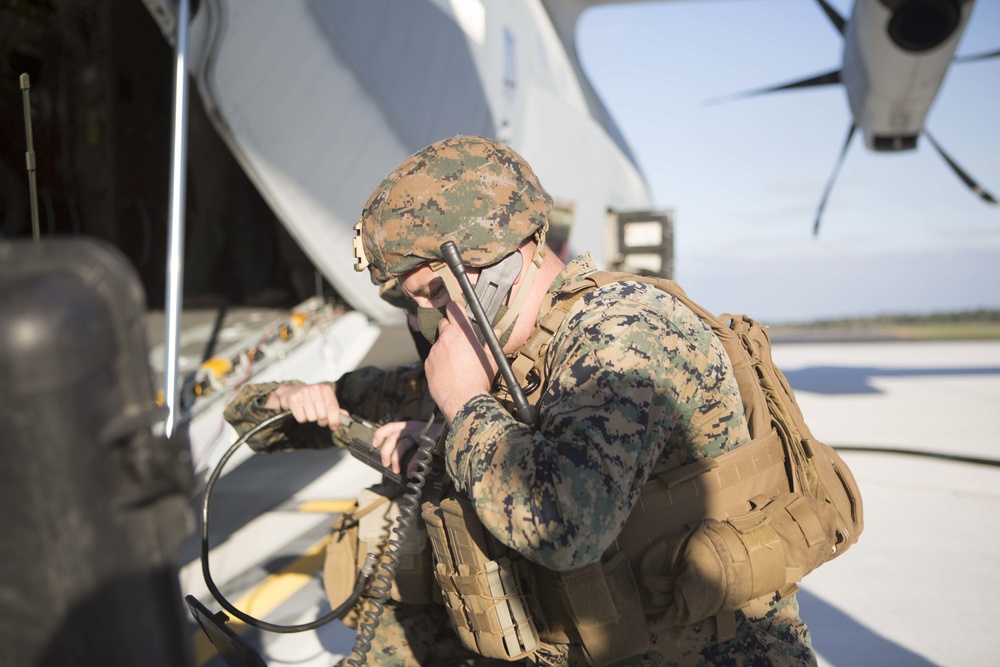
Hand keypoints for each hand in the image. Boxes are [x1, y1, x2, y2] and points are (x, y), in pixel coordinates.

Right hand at [264, 383, 340, 428]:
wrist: (289, 392)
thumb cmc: (309, 398)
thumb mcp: (323, 400)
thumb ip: (334, 409)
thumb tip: (346, 417)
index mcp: (325, 389)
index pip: (333, 407)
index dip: (334, 419)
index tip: (334, 427)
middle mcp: (315, 389)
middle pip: (322, 415)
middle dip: (320, 420)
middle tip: (317, 417)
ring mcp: (304, 393)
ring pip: (312, 418)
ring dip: (310, 418)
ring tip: (307, 411)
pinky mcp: (293, 399)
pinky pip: (301, 418)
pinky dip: (301, 418)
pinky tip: (300, 411)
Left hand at [372, 421, 440, 475]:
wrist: (454, 430)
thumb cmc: (437, 437)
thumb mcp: (421, 434)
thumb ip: (409, 441)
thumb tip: (395, 458)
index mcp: (409, 426)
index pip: (390, 426)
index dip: (379, 434)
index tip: (374, 444)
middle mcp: (412, 428)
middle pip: (392, 438)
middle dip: (385, 452)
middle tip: (385, 464)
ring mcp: (421, 434)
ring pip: (401, 445)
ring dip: (396, 459)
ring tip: (396, 470)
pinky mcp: (429, 442)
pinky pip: (416, 454)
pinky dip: (411, 465)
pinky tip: (410, 473)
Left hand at [424, 301, 494, 422]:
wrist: (463, 400)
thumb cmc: (479, 379)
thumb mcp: (491, 359)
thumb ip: (492, 341)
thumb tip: (497, 331)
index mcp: (462, 333)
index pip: (454, 309)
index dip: (456, 309)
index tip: (458, 312)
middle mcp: (445, 338)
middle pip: (444, 324)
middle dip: (450, 329)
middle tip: (459, 341)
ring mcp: (434, 351)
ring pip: (438, 343)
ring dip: (445, 348)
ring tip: (456, 363)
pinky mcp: (427, 364)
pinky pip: (433, 358)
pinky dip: (439, 362)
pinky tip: (448, 372)